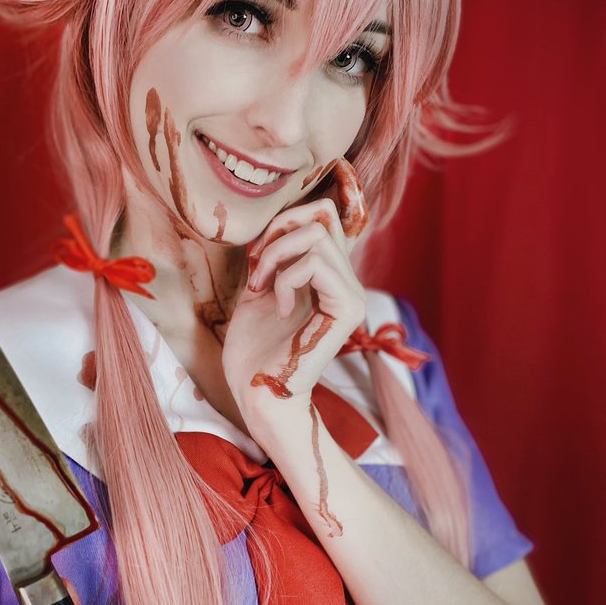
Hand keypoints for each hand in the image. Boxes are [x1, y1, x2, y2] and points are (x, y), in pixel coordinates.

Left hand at [223, 194, 365, 418]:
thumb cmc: (253, 348)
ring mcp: (352, 294)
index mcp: (330, 275)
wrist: (257, 390)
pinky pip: (316, 264)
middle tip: (257, 270)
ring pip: (318, 235)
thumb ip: (274, 255)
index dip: (285, 220)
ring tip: (262, 288)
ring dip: (277, 256)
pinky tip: (279, 308)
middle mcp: (347, 281)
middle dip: (278, 233)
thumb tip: (278, 222)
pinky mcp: (347, 309)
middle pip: (322, 216)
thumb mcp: (259, 287)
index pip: (324, 215)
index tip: (257, 255)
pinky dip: (286, 279)